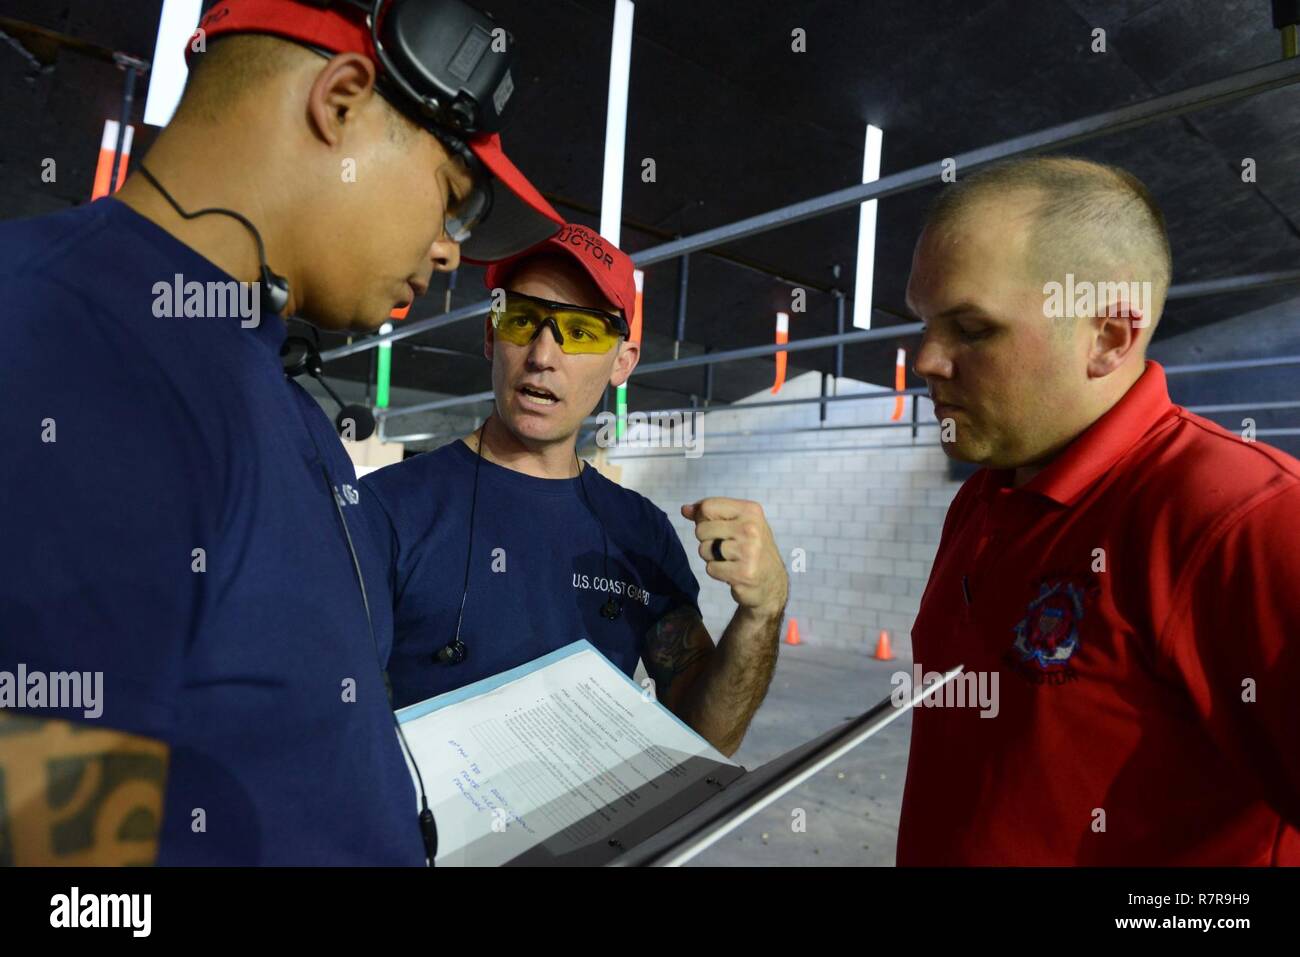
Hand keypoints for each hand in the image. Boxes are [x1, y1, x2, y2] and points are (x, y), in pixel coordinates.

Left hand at [681, 497, 787, 620]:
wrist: (771, 582)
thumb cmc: (750, 549)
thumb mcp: (736, 524)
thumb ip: (709, 514)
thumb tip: (685, 509)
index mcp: (750, 510)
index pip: (708, 506)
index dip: (704, 519)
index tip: (718, 529)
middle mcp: (751, 528)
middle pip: (701, 529)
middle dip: (708, 541)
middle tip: (728, 548)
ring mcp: (748, 550)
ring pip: (704, 549)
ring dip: (712, 558)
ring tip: (731, 560)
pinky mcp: (744, 572)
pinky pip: (710, 568)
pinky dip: (717, 572)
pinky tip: (733, 572)